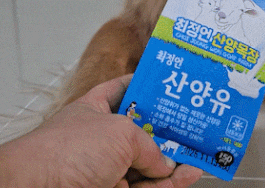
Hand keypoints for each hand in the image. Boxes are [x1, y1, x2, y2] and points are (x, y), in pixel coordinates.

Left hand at [0, 75, 202, 187]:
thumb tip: (164, 164)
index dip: (146, 87)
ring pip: (148, 165)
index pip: (124, 91)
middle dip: (170, 134)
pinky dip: (168, 183)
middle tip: (195, 131)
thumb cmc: (64, 153)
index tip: (170, 86)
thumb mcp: (120, 133)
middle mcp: (101, 138)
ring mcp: (105, 168)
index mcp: (95, 110)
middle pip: (143, 133)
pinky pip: (146, 187)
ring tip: (200, 157)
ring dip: (175, 162)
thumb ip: (149, 145)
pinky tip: (187, 176)